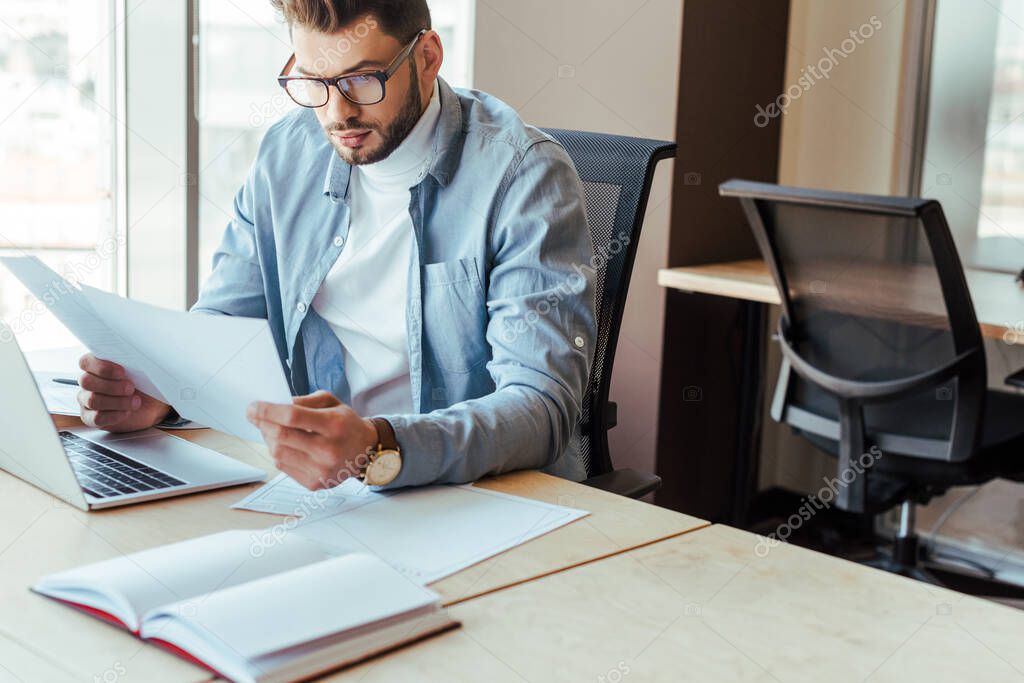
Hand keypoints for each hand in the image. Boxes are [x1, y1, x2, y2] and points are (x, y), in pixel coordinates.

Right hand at [77, 354, 171, 431]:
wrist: (152, 406)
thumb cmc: (143, 384)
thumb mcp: (141, 371)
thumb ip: (132, 362)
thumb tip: (137, 356)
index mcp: (96, 365)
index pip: (86, 362)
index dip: (102, 367)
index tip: (122, 372)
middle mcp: (88, 382)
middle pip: (86, 381)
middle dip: (111, 386)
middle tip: (131, 388)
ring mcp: (87, 400)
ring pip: (92, 400)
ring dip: (117, 401)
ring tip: (135, 401)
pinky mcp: (91, 417)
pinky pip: (96, 418)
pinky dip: (114, 415)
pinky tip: (127, 412)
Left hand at [246, 390, 377, 489]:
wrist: (366, 453)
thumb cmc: (347, 424)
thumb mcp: (332, 402)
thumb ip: (305, 401)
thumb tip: (278, 405)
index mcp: (334, 425)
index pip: (292, 416)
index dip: (267, 410)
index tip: (253, 406)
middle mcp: (328, 450)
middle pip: (281, 436)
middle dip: (262, 424)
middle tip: (255, 416)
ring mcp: (321, 470)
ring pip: (278, 453)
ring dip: (269, 439)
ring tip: (271, 429)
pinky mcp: (315, 483)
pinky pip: (283, 467)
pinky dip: (278, 453)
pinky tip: (283, 444)